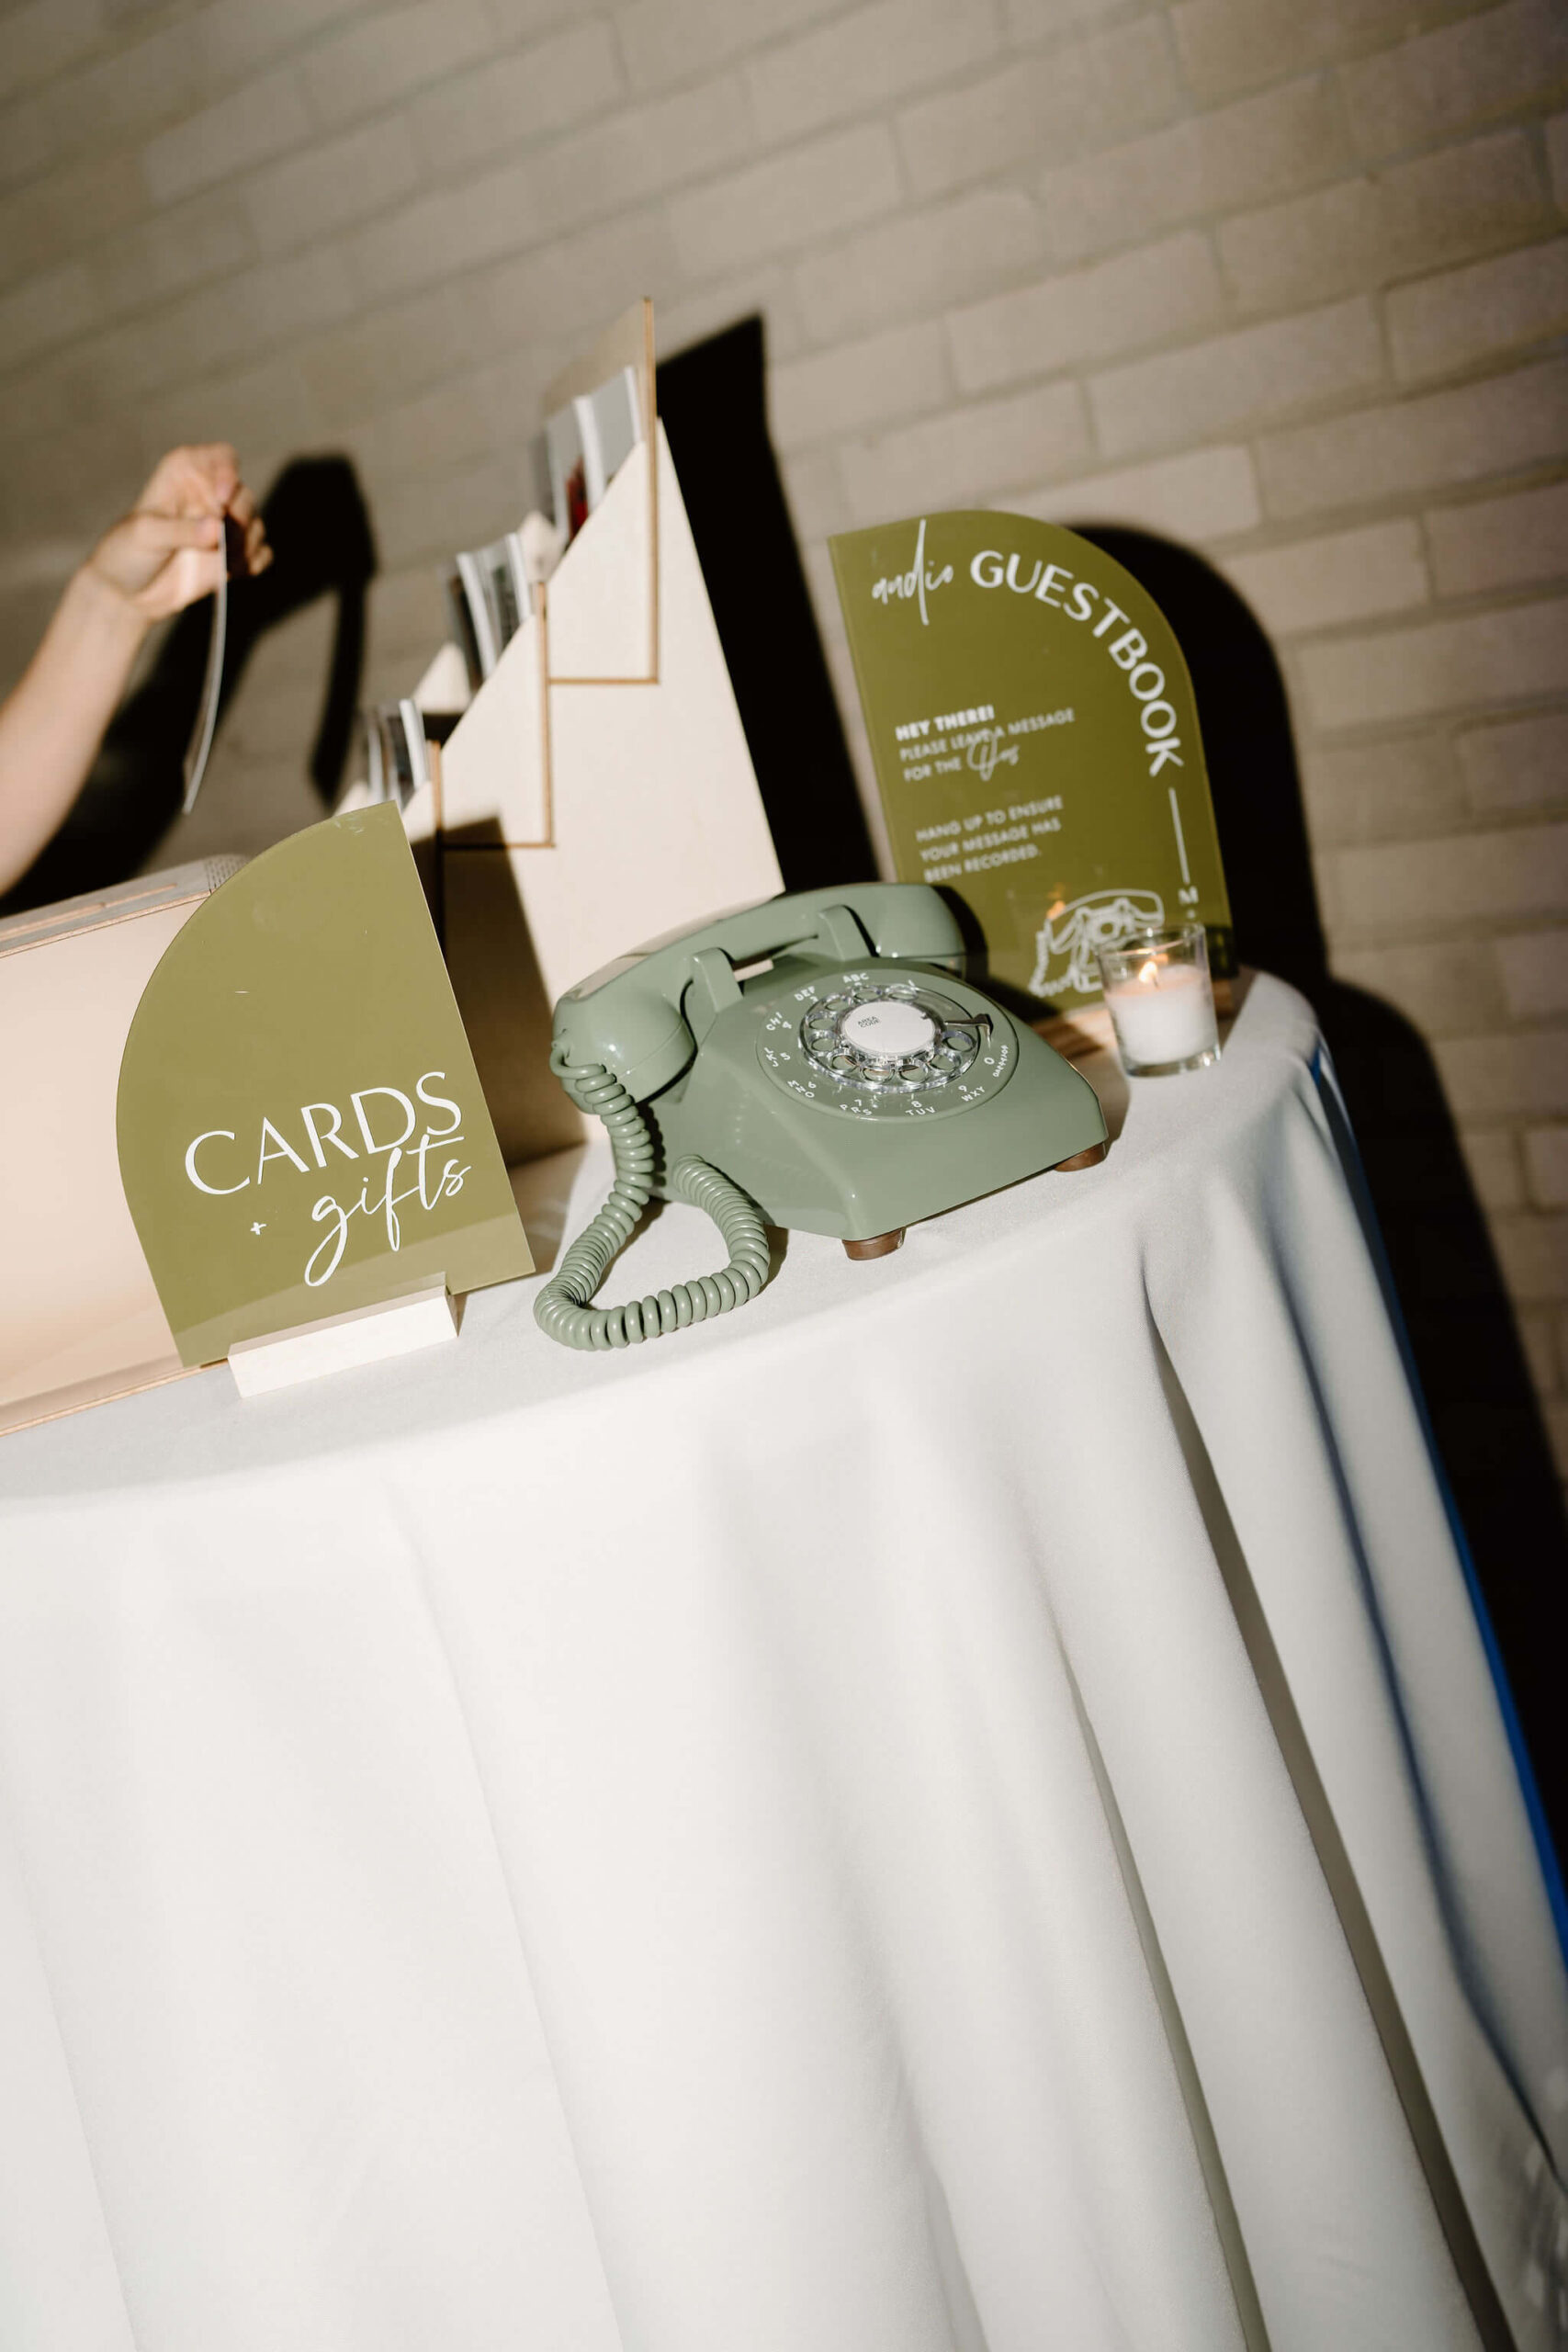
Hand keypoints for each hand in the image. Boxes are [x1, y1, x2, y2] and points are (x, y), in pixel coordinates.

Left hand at [85, 443, 271, 621]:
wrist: (128, 593)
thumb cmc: (128, 551)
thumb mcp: (147, 535)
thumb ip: (181, 530)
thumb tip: (218, 529)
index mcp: (185, 474)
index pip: (223, 457)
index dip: (229, 472)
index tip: (222, 498)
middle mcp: (209, 495)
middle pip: (245, 496)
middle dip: (239, 521)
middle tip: (224, 543)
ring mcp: (223, 527)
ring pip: (256, 526)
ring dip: (246, 547)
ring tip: (223, 566)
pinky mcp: (234, 556)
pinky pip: (262, 554)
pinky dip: (254, 564)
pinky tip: (231, 574)